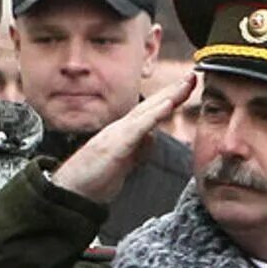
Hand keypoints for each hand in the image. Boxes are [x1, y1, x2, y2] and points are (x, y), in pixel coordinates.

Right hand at [51, 70, 196, 203]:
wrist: (74, 191)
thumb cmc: (96, 178)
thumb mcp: (124, 162)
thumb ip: (138, 149)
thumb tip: (151, 137)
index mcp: (126, 133)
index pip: (151, 112)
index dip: (170, 98)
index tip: (188, 87)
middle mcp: (122, 129)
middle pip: (151, 105)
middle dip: (173, 90)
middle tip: (192, 76)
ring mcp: (118, 135)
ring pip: (146, 112)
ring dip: (167, 97)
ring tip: (185, 84)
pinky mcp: (115, 146)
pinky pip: (137, 128)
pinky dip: (153, 116)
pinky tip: (167, 106)